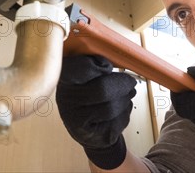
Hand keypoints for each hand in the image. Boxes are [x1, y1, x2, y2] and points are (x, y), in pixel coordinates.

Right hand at [56, 55, 136, 169]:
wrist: (89, 130)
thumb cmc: (90, 97)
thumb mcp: (86, 76)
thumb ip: (95, 64)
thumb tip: (114, 59)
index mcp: (64, 79)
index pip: (80, 68)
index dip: (99, 66)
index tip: (107, 67)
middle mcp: (65, 100)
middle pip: (102, 89)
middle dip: (122, 85)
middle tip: (130, 83)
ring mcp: (75, 120)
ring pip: (111, 107)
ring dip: (125, 100)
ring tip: (127, 95)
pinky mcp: (90, 135)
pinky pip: (115, 122)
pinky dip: (124, 114)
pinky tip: (120, 110)